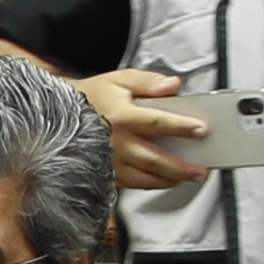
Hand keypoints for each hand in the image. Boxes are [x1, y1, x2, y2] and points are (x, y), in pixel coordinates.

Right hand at [80, 65, 209, 190]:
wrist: (61, 115)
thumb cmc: (94, 96)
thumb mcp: (120, 80)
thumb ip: (148, 81)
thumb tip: (173, 85)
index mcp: (121, 117)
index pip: (156, 123)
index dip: (181, 127)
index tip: (201, 129)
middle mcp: (116, 143)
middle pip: (154, 160)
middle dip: (181, 167)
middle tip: (201, 170)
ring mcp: (110, 162)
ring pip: (145, 178)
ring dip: (169, 180)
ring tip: (188, 177)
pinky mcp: (106, 173)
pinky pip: (133, 183)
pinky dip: (153, 183)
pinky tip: (167, 180)